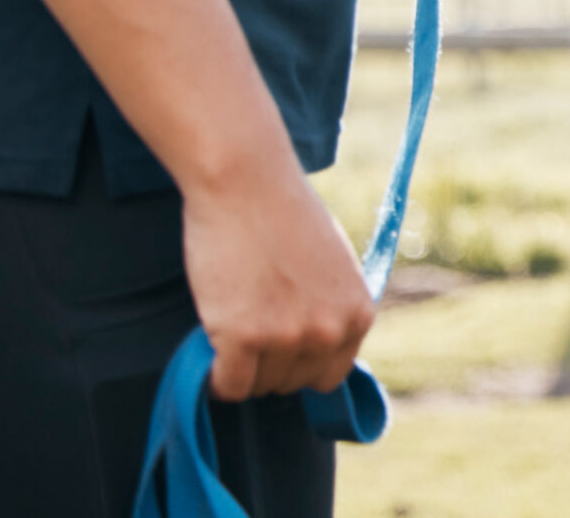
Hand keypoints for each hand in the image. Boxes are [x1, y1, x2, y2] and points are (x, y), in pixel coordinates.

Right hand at [182, 153, 375, 400]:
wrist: (248, 181)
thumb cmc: (284, 215)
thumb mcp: (333, 264)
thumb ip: (332, 308)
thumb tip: (321, 348)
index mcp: (358, 313)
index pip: (331, 375)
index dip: (301, 364)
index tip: (281, 348)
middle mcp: (329, 330)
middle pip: (292, 383)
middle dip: (270, 363)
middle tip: (251, 326)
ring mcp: (288, 336)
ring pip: (258, 387)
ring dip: (241, 365)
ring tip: (233, 321)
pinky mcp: (244, 338)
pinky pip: (227, 386)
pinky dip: (214, 377)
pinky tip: (212, 348)